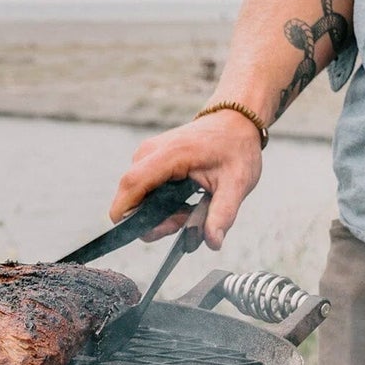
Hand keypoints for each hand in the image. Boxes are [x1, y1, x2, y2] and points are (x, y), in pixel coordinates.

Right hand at [109, 110, 264, 248]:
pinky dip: (159, 204)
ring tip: (189, 210)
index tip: (148, 233)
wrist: (234, 122)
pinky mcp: (147, 160)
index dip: (127, 216)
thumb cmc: (235, 149)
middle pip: (130, 198)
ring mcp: (145, 155)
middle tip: (186, 221)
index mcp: (169, 155)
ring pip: (136, 198)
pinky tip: (184, 201)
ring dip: (158, 214)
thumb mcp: (237, 184)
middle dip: (153, 221)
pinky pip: (142, 191)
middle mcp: (148, 153)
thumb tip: (213, 242)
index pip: (131, 186)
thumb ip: (223, 214)